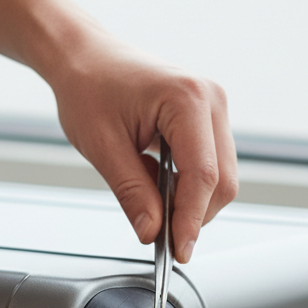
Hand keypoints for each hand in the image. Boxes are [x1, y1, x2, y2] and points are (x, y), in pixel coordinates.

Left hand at [47, 32, 237, 263]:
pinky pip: (210, 165)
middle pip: (222, 180)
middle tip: (161, 239)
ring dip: (191, 202)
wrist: (84, 57)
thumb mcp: (102, 147)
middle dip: (194, 215)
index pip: (203, 175)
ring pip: (221, 177)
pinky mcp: (208, 118)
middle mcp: (210, 99)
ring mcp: (213, 107)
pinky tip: (159, 186)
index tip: (179, 250)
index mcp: (186, 99)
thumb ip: (131, 192)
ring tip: (151, 203)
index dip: (191, 219)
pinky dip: (188, 187)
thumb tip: (152, 232)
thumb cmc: (88, 87)